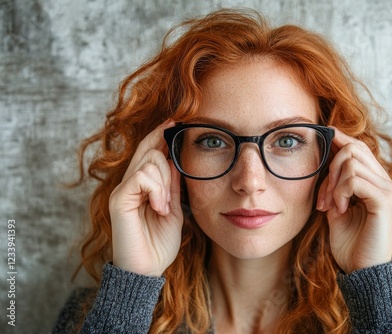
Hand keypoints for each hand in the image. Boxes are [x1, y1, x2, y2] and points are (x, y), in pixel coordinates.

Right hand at [108, 120, 183, 276]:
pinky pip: (142, 177)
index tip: (176, 121)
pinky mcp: (119, 199)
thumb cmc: (160, 242)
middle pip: (150, 150)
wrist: (148, 268)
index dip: (161, 134)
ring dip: (164, 184)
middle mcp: (129, 182)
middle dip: (168, 164)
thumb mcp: (174, 207)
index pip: (149, 150)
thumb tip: (174, 159)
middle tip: (170, 197)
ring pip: (149, 162)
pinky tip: (159, 207)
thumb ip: (172, 184)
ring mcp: (122, 190)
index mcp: (142, 184)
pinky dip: (157, 190)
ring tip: (164, 208)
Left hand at [316, 127, 391, 273]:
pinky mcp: (385, 200)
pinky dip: (340, 192)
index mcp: (378, 182)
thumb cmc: (349, 241)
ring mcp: (390, 190)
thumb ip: (336, 183)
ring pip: (351, 163)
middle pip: (354, 149)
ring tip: (331, 207)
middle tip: (324, 197)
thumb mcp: (337, 205)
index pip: (359, 148)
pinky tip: (340, 209)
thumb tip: (327, 155)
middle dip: (330, 168)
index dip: (341, 138)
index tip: (324, 132)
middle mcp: (388, 182)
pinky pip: (355, 180)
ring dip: (333, 184)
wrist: (359, 270)